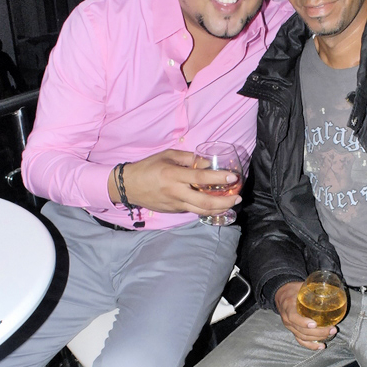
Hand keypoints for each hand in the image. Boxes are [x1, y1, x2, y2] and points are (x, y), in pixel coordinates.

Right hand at [108, 150, 241, 214]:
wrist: (128, 186)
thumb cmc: (148, 167)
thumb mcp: (167, 155)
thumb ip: (188, 158)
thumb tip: (208, 163)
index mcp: (173, 175)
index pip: (200, 178)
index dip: (219, 179)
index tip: (233, 178)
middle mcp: (175, 192)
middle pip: (205, 202)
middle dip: (225, 202)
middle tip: (238, 198)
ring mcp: (175, 204)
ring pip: (201, 211)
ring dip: (219, 209)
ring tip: (232, 204)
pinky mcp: (174, 211)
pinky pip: (194, 210)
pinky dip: (207, 208)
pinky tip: (216, 204)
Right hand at [275, 282, 336, 349]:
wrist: (281, 294)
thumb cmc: (293, 290)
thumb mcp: (300, 285)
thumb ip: (312, 286)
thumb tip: (329, 286)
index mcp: (288, 307)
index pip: (293, 318)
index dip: (303, 322)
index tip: (314, 324)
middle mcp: (287, 320)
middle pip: (301, 331)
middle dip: (318, 332)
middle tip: (331, 329)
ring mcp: (290, 327)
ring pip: (303, 337)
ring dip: (317, 338)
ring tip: (330, 334)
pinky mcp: (294, 331)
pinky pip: (301, 341)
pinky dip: (311, 346)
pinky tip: (321, 346)